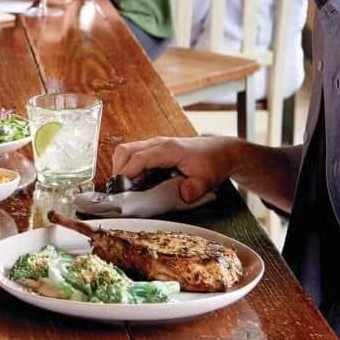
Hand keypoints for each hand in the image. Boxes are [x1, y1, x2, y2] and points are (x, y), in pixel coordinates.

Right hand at [112, 136, 240, 203]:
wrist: (221, 151)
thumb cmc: (213, 161)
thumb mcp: (207, 178)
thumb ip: (195, 188)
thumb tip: (183, 195)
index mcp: (168, 149)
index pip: (139, 158)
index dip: (126, 174)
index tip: (121, 191)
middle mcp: (158, 144)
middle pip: (125, 151)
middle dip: (118, 170)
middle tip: (120, 191)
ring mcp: (155, 145)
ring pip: (126, 151)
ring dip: (121, 168)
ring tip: (126, 188)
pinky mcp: (155, 150)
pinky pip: (133, 154)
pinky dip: (128, 167)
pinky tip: (135, 182)